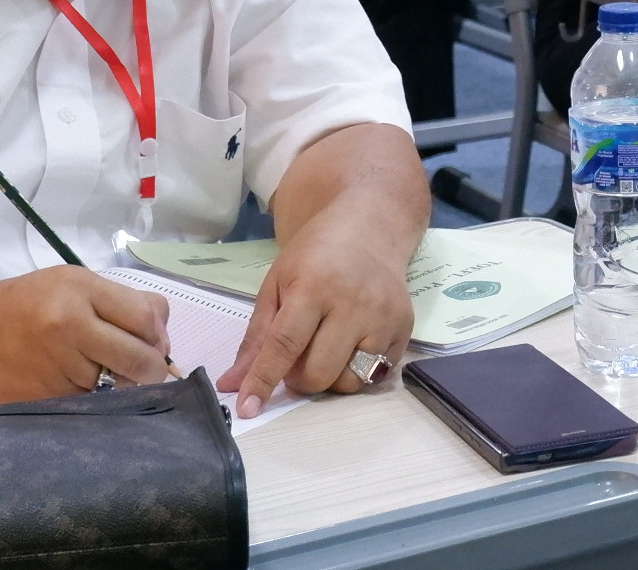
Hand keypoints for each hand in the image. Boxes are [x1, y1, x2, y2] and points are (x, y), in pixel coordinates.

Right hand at [0, 268, 170, 404]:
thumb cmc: (28, 303)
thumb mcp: (75, 283)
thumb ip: (122, 302)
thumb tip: (162, 338)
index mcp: (80, 290)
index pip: (146, 319)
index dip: (158, 335)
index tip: (153, 342)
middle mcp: (69, 326)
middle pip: (139, 360)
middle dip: (151, 370)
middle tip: (144, 370)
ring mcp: (57, 365)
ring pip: (118, 387)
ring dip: (123, 387)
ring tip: (105, 373)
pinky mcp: (45, 396)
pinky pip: (91, 403)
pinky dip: (97, 400)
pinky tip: (83, 386)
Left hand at [219, 214, 414, 410]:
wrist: (369, 230)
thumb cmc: (315, 255)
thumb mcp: (277, 283)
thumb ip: (257, 337)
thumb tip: (232, 384)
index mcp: (314, 286)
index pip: (285, 344)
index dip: (263, 380)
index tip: (248, 408)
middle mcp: (353, 303)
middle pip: (318, 373)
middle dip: (299, 379)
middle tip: (296, 358)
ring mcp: (384, 318)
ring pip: (350, 382)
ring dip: (330, 378)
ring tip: (326, 351)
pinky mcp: (405, 328)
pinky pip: (377, 375)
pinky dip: (357, 371)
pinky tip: (353, 344)